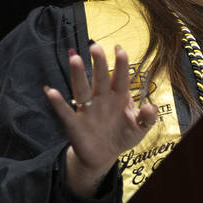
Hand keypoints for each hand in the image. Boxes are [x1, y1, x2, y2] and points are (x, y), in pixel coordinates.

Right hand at [44, 43, 157, 197]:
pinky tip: (51, 91)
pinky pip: (65, 111)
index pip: (121, 78)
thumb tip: (151, 106)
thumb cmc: (123, 136)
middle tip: (95, 47)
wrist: (104, 156)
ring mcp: (87, 110)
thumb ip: (148, 118)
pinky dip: (58, 102)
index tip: (119, 48)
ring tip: (74, 58)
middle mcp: (102, 99)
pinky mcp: (75, 123)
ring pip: (82, 89)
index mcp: (119, 97)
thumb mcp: (140, 129)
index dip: (121, 64)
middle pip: (101, 78)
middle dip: (99, 64)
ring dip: (78, 75)